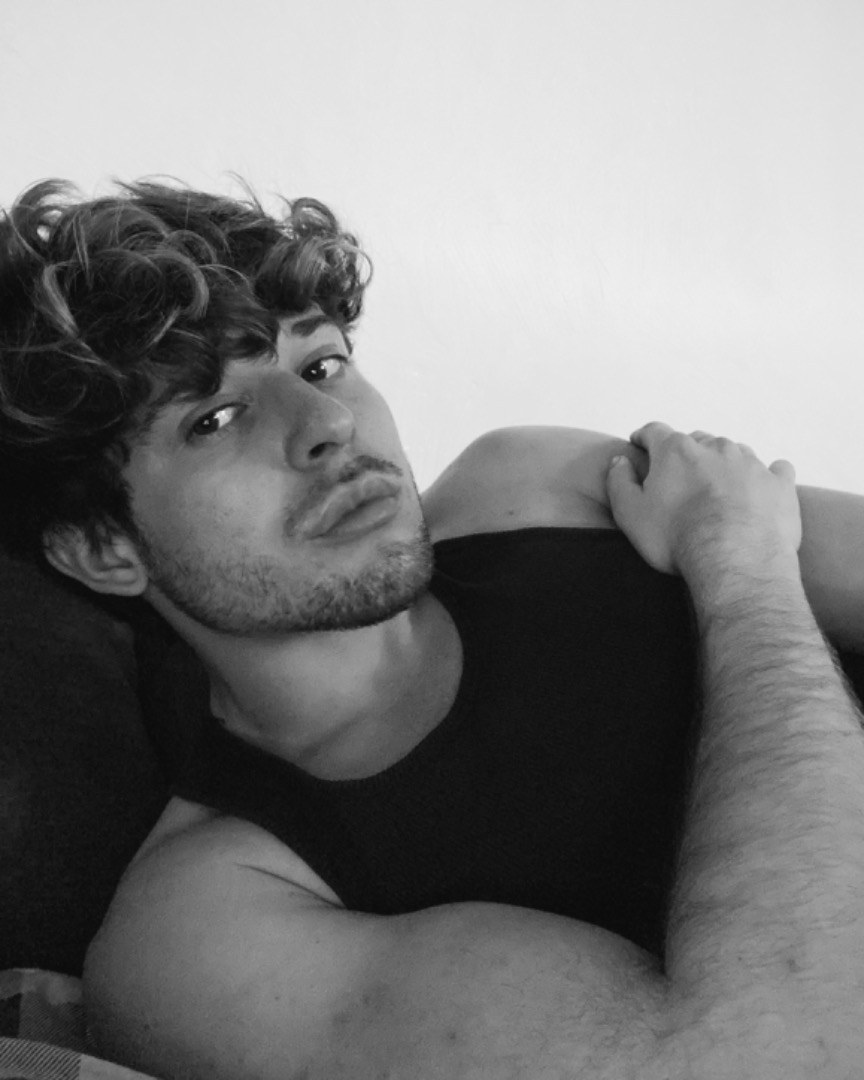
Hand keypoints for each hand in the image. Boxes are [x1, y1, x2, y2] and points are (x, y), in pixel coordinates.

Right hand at [606, 421, 801, 576]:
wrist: (735, 560)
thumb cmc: (678, 537)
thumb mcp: (631, 514)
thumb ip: (619, 482)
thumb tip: (619, 462)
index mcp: (676, 451)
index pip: (655, 431)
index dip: (644, 437)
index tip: (640, 444)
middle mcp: (716, 447)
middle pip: (697, 440)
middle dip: (686, 454)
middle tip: (680, 478)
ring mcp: (751, 463)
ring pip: (734, 453)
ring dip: (723, 465)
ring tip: (718, 489)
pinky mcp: (779, 484)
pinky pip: (775, 470)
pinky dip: (766, 477)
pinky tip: (761, 489)